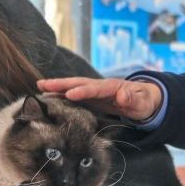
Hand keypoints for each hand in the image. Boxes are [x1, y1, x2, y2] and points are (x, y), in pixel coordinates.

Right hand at [37, 77, 161, 121]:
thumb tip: (123, 95)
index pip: (95, 88)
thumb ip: (134, 99)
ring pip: (73, 87)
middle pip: (79, 82)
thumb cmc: (144, 102)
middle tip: (43, 84)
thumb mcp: (143, 102)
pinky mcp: (92, 98)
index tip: (70, 94)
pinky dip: (61, 95)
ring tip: (39, 87)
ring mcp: (95, 91)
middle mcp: (100, 86)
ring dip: (57, 87)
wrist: (145, 100)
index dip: (83, 90)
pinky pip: (74, 95)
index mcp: (112, 87)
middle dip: (61, 84)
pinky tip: (49, 97)